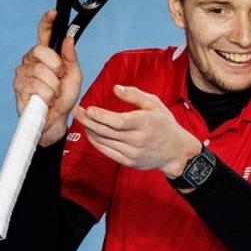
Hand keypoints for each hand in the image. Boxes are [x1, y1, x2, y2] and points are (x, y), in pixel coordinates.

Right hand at [13, 10, 82, 145]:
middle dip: (56, 67)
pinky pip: (36, 86)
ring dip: (53, 87)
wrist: (56, 121)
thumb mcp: (74, 76)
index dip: (46, 22)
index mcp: (46, 55)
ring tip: (52, 95)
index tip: (53, 12)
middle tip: (59, 79)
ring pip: (40, 72)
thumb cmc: (64, 98)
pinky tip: (45, 101)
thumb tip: (68, 38)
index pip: (44, 34)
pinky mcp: (18, 87)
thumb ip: (71, 57)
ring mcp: (22, 73)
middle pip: (41, 52)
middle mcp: (31, 61)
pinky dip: (46, 96)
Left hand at [72, 85, 200, 177]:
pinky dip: (96, 141)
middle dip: (88, 121)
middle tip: (75, 110)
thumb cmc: (164, 124)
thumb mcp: (154, 104)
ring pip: (104, 142)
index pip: (118, 122)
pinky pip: (106, 151)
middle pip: (107, 131)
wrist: (175, 151)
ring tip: (82, 118)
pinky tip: (90, 131)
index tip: (88, 108)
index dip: (101, 116)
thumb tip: (115, 88)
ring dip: (90, 130)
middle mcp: (137, 140)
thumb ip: (134, 94)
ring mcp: (132, 153)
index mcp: (144, 123)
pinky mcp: (128, 161)